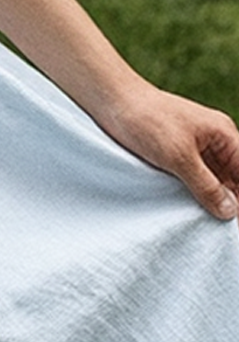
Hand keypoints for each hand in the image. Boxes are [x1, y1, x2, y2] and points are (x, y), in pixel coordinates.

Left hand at [97, 79, 238, 220]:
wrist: (115, 105)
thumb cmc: (149, 122)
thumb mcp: (179, 157)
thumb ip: (205, 185)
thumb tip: (230, 211)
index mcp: (224, 136)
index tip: (235, 225)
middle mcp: (214, 144)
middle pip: (232, 181)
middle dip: (231, 205)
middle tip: (223, 236)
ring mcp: (195, 152)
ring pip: (213, 185)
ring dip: (211, 205)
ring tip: (207, 233)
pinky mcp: (174, 160)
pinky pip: (192, 184)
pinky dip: (193, 200)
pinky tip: (189, 219)